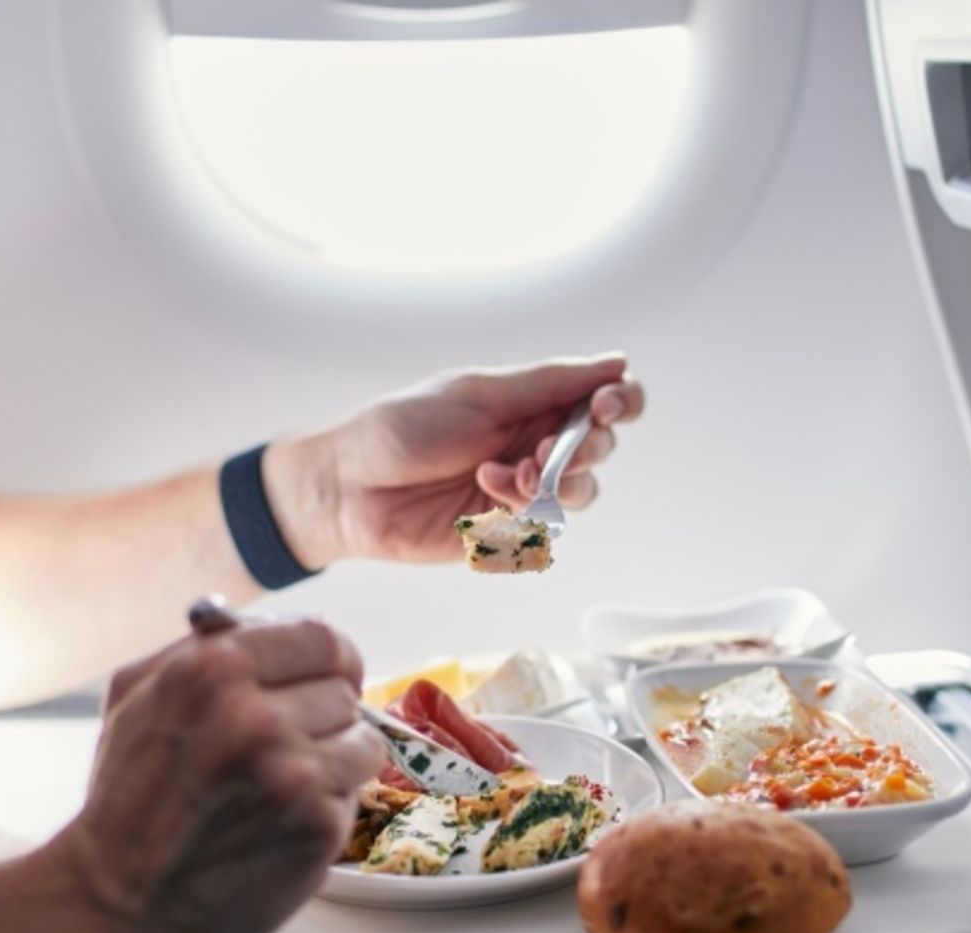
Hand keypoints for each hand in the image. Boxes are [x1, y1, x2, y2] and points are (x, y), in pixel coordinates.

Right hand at [45, 618, 383, 932]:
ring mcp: (291, 773)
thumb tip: (268, 625)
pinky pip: (354, 796)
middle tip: (284, 747)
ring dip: (333, 762)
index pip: (321, 637)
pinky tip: (279, 824)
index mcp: (212, 669)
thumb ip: (201, 649)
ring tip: (281, 788)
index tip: (325, 677)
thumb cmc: (125, 802)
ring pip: (361, 741)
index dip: (328, 660)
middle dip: (321, 715)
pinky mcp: (316, 826)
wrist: (113, 904)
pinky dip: (325, 808)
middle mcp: (256, 715)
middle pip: (344, 689)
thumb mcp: (135, 696)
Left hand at [267, 353, 643, 566]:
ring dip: (559, 481)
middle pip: (601, 447)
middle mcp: (533, 442)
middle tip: (546, 447)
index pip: (603, 397)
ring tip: (512, 475)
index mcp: (530, 401)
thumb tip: (616, 362)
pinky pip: (544, 527)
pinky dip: (524, 509)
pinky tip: (486, 492)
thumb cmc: (400, 429)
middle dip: (587, 447)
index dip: (622, 401)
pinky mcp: (504, 531)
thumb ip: (548, 384)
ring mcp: (521, 489)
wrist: (348, 487)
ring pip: (582, 492)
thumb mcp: (477, 394)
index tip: (608, 405)